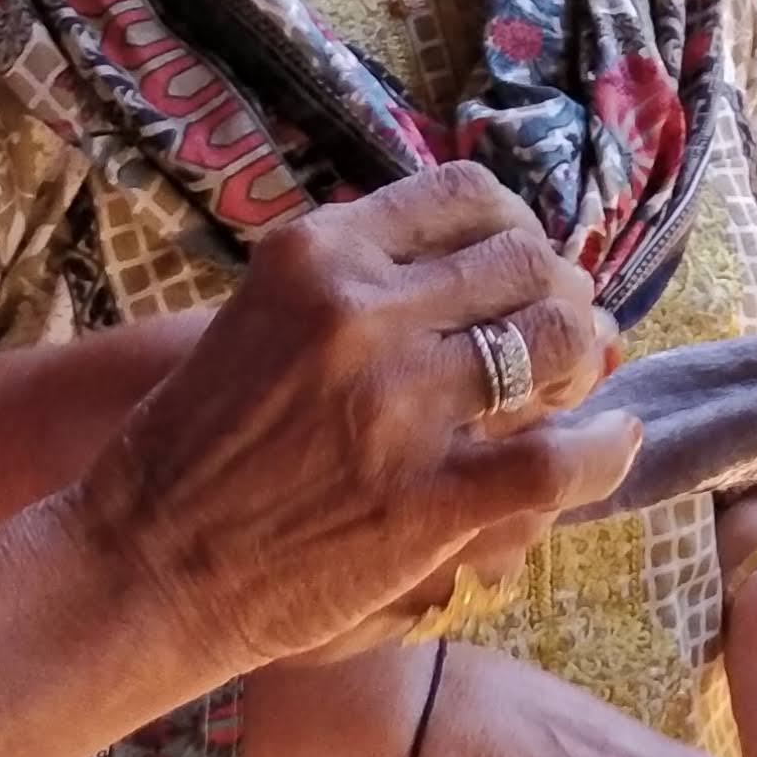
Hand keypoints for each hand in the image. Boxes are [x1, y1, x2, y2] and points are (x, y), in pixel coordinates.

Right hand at [73, 167, 634, 673]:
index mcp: (318, 255)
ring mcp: (398, 407)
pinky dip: (602, 449)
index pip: (466, 194)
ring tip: (575, 383)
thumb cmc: (202, 441)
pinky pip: (560, 459)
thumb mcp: (265, 313)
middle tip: (558, 328)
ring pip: (557, 340)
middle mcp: (362, 314)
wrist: (148, 561)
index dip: (514, 226)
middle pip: (525, 261)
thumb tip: (488, 261)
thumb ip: (362, 280)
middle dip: (558, 290)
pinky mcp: (427, 499)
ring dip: (583, 358)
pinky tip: (608, 443)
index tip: (517, 262)